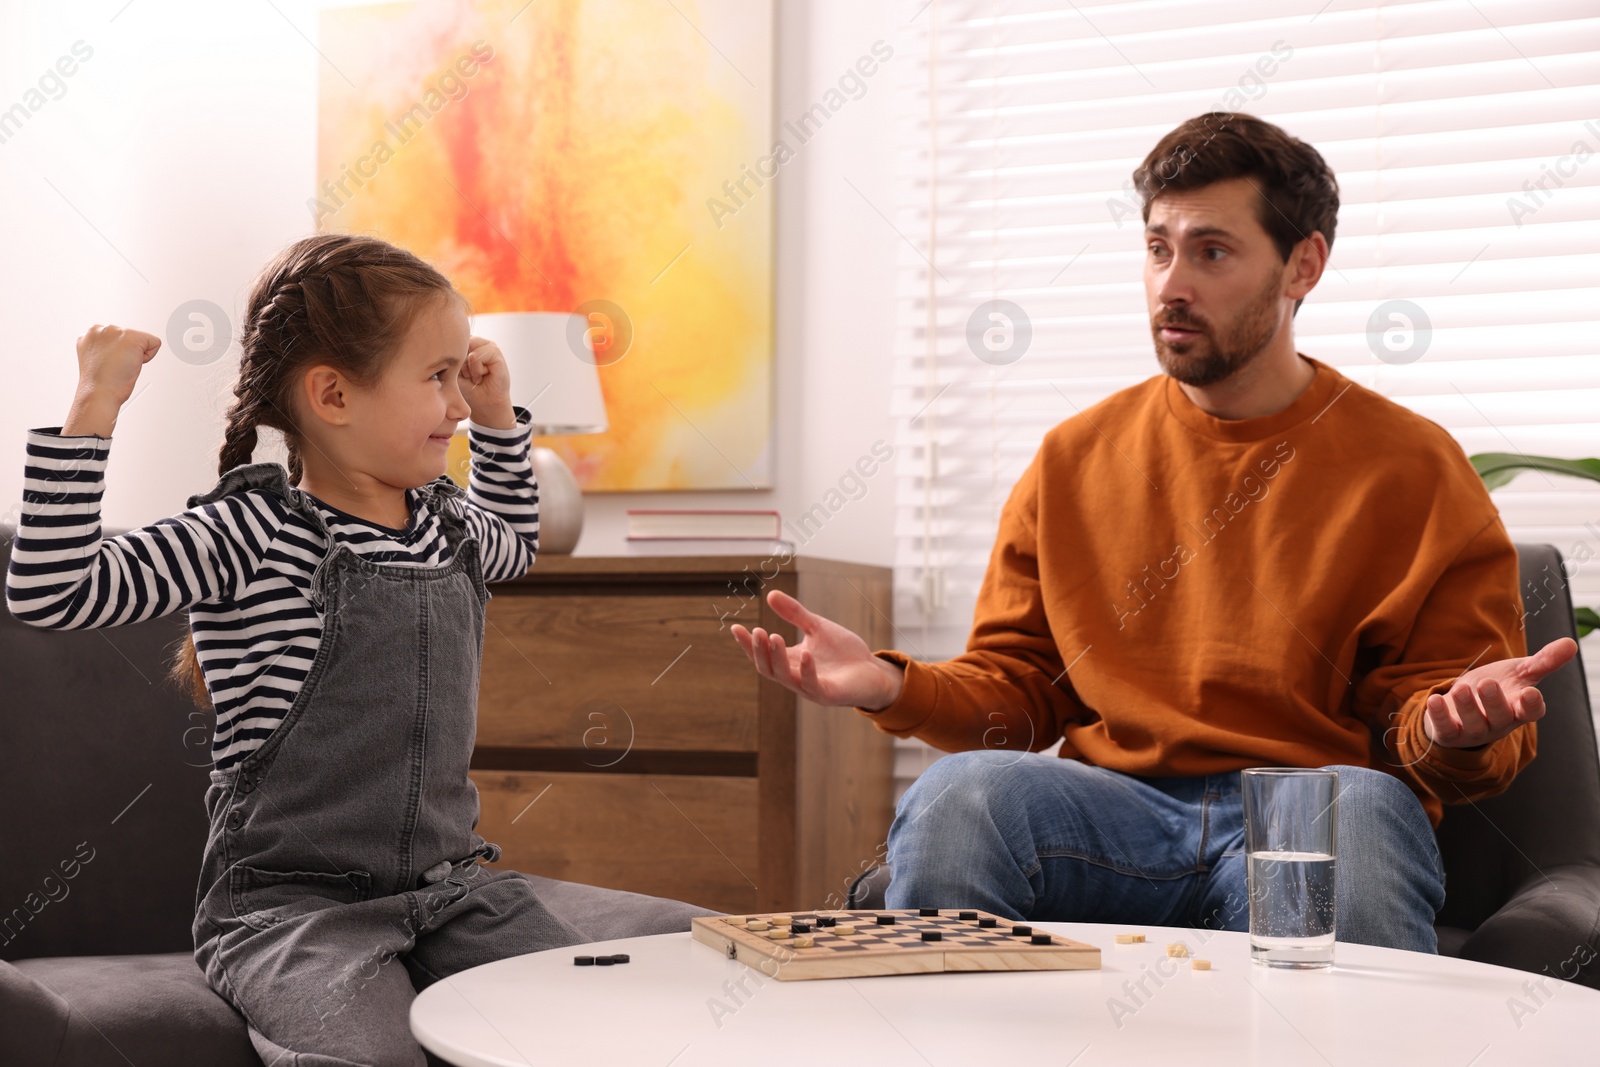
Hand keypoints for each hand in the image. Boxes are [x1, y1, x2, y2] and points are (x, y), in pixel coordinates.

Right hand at [65, 325, 161, 435]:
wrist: (99, 393)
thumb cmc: (100, 383)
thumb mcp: (98, 358)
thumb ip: (105, 347)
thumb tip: (118, 348)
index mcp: (90, 334)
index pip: (118, 338)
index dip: (119, 354)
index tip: (109, 365)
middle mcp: (99, 329)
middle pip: (130, 337)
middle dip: (128, 352)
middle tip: (116, 366)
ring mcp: (114, 331)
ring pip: (141, 340)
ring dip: (136, 355)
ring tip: (122, 366)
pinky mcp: (131, 337)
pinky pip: (155, 342)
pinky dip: (149, 356)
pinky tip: (132, 364)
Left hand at [459, 335, 515, 428]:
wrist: (483, 404)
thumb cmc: (468, 389)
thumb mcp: (451, 370)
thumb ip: (451, 355)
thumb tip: (454, 345)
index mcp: (466, 344)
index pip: (451, 340)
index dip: (450, 357)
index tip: (458, 372)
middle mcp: (477, 342)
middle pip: (459, 341)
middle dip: (459, 361)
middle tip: (467, 375)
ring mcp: (488, 346)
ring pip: (468, 346)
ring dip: (468, 367)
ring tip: (475, 376)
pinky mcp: (496, 352)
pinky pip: (476, 355)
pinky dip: (476, 369)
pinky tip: (482, 376)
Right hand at [730, 589, 904, 709]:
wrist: (873, 671)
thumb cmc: (844, 653)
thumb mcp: (817, 627)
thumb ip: (795, 614)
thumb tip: (770, 594)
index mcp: (790, 662)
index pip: (763, 654)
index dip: (747, 643)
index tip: (735, 627)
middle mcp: (795, 677)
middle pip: (767, 668)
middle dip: (759, 651)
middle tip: (757, 631)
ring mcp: (810, 688)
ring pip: (785, 677)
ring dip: (777, 659)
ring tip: (774, 637)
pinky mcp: (828, 695)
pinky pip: (813, 685)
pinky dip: (808, 671)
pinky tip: (806, 654)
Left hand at [1423, 637, 1577, 747]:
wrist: (1462, 705)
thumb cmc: (1498, 689)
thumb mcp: (1519, 673)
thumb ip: (1544, 662)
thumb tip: (1571, 643)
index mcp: (1518, 708)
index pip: (1530, 712)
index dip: (1531, 705)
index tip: (1531, 693)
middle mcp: (1498, 723)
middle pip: (1500, 717)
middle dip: (1494, 702)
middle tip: (1487, 684)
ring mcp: (1474, 730)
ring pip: (1473, 723)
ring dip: (1467, 707)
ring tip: (1461, 688)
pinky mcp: (1449, 733)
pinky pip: (1445, 729)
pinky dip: (1439, 715)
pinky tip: (1435, 698)